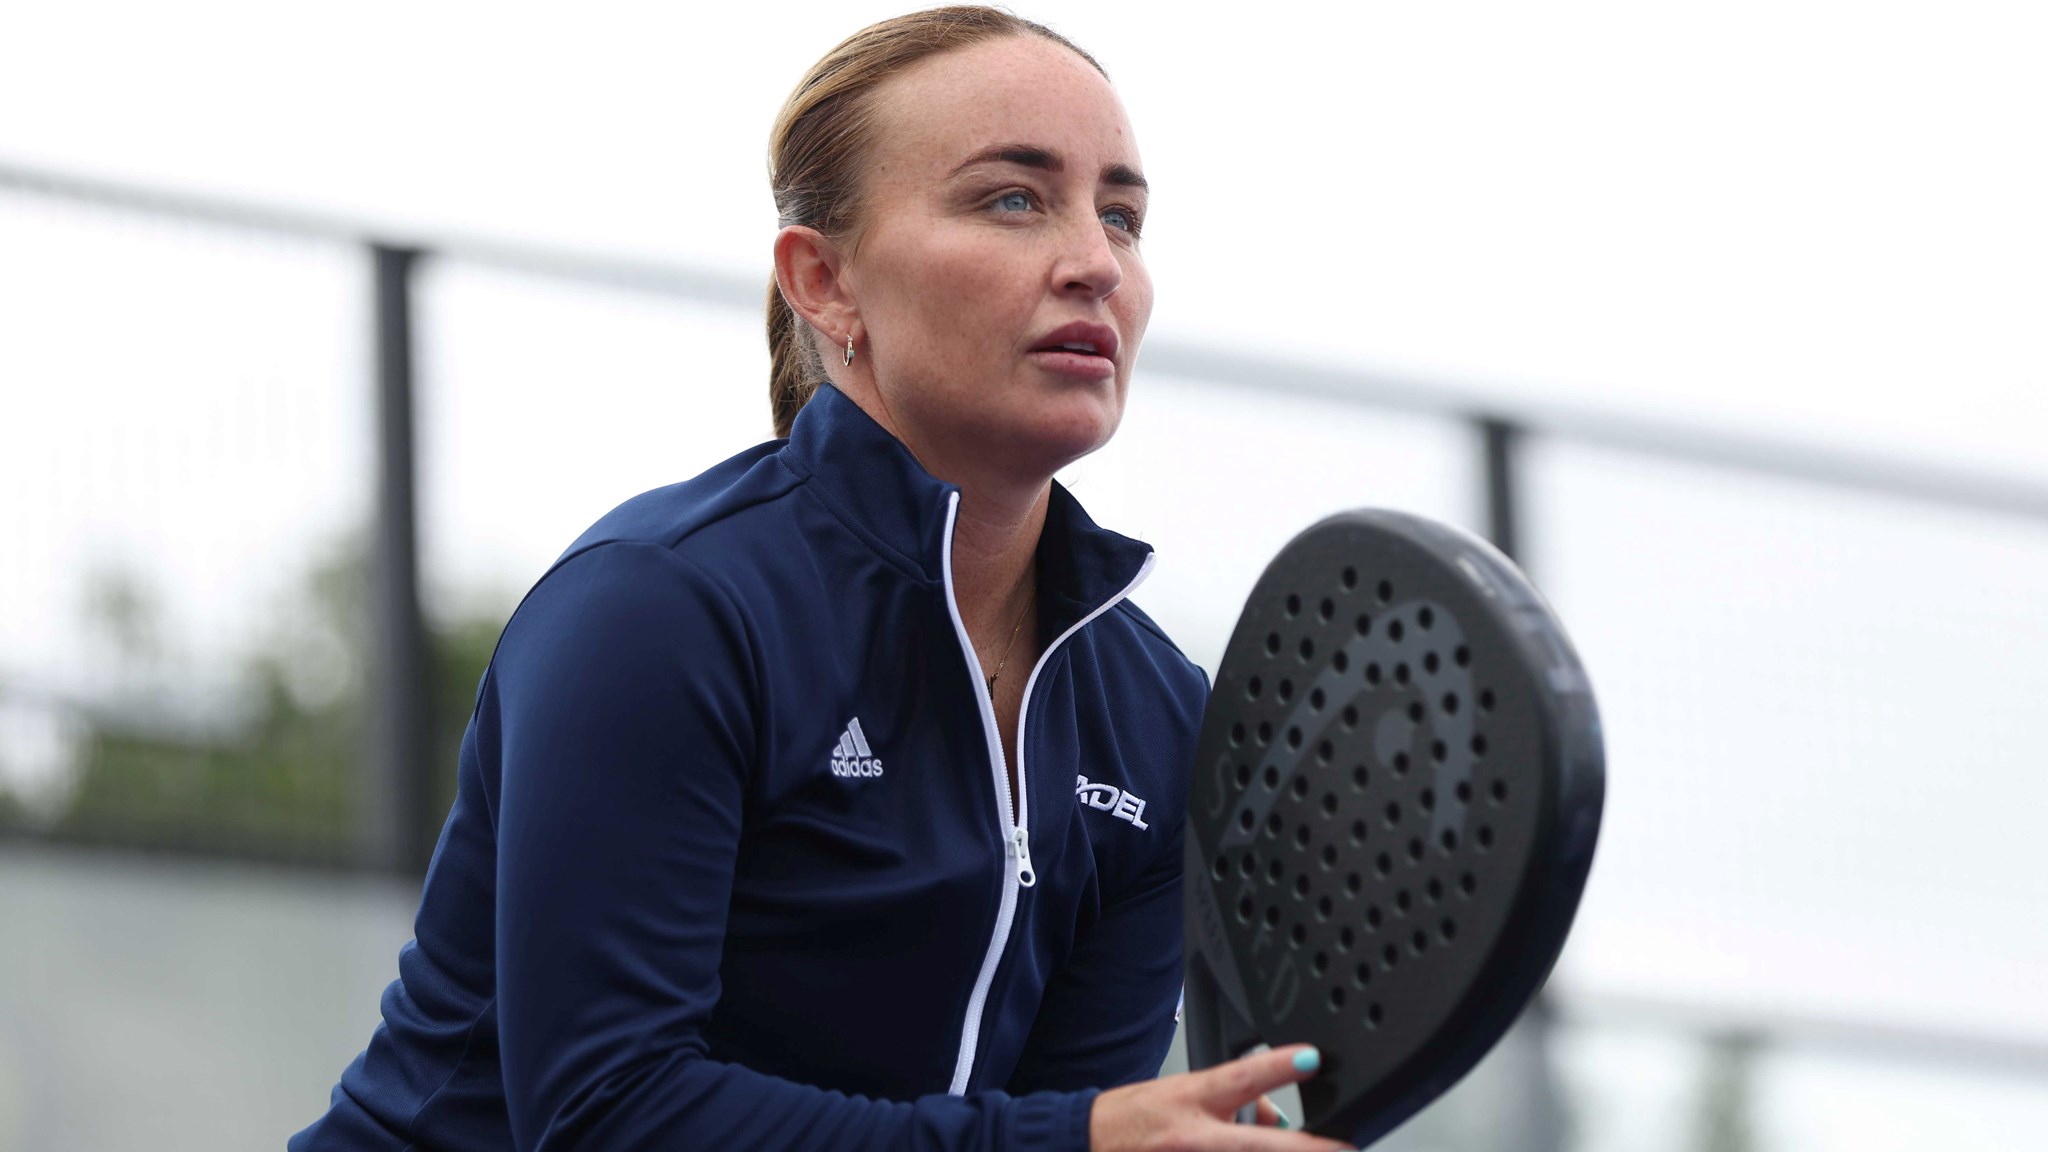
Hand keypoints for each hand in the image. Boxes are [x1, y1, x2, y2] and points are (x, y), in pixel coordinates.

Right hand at [1088, 1045, 1354, 1150]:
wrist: (1088, 1144)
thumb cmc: (1134, 1119)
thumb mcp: (1182, 1091)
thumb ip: (1230, 1098)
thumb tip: (1272, 1117)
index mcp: (1191, 1100)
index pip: (1241, 1077)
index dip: (1279, 1066)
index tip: (1311, 1058)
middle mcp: (1195, 1138)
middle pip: (1260, 1144)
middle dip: (1308, 1148)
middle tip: (1346, 1148)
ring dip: (1281, 1149)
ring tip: (1287, 1141)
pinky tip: (1245, 1144)